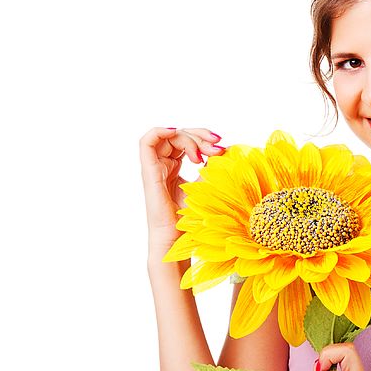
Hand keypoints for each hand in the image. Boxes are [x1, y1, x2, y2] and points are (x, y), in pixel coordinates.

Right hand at [139, 126, 224, 248]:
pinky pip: (146, 142)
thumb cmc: (190, 219)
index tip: (221, 147)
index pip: (186, 141)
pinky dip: (160, 131)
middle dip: (200, 136)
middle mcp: (163, 166)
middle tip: (217, 147)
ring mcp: (155, 168)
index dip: (203, 138)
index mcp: (174, 169)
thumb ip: (211, 167)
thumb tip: (224, 148)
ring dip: (188, 137)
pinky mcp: (150, 172)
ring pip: (168, 136)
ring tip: (203, 154)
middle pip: (178, 136)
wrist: (178, 238)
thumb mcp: (206, 186)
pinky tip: (176, 132)